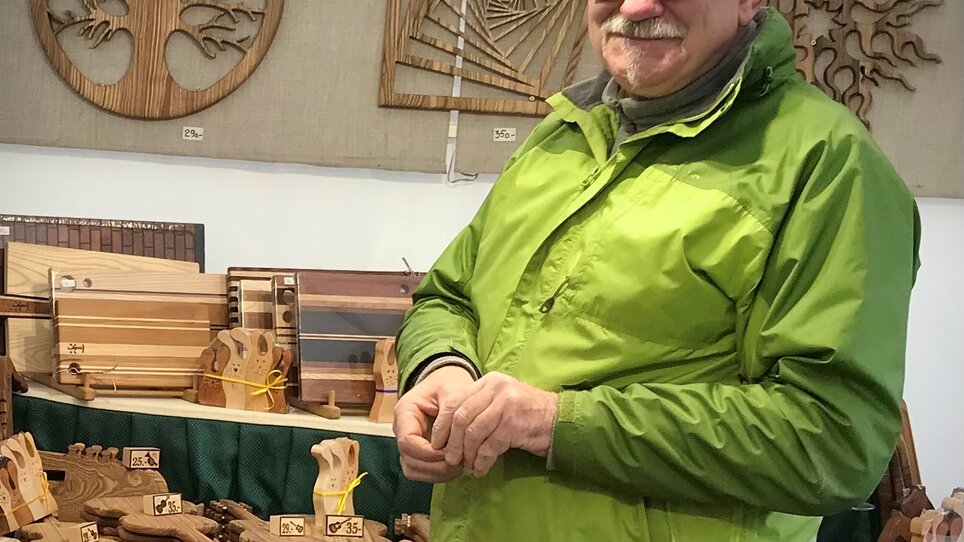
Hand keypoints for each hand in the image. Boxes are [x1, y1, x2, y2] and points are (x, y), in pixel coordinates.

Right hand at [394, 365, 474, 482]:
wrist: (446, 386)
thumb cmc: (448, 386)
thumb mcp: (452, 392)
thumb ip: (450, 413)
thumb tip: (447, 444)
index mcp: (405, 412)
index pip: (407, 441)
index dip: (428, 453)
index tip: (450, 453)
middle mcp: (401, 430)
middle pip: (409, 459)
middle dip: (434, 466)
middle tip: (459, 464)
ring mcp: (408, 443)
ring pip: (413, 469)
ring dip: (436, 473)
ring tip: (459, 467)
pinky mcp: (417, 452)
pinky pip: (421, 471)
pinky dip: (437, 474)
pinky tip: (455, 468)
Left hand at [431, 372, 557, 477]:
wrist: (559, 420)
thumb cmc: (527, 414)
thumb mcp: (500, 401)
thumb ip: (478, 407)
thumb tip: (448, 431)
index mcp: (489, 381)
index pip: (456, 402)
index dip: (443, 425)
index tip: (438, 442)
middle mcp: (496, 388)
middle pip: (461, 418)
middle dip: (452, 442)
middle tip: (450, 458)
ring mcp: (505, 405)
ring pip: (472, 433)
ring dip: (467, 454)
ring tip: (467, 465)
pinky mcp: (513, 424)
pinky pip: (489, 447)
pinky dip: (481, 461)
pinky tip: (481, 469)